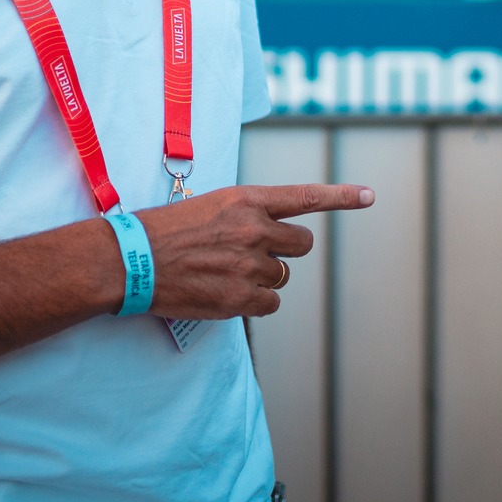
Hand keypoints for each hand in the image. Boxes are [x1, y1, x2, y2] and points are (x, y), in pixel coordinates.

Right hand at [133, 183, 373, 319]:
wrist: (131, 260)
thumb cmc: (165, 230)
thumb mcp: (210, 206)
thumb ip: (246, 215)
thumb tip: (269, 233)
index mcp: (247, 200)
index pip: (305, 197)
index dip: (342, 197)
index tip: (370, 196)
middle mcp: (255, 230)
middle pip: (300, 245)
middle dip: (284, 251)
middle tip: (253, 254)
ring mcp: (249, 265)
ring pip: (281, 277)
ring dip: (263, 278)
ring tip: (225, 273)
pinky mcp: (239, 299)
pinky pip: (269, 304)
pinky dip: (255, 303)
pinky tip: (227, 294)